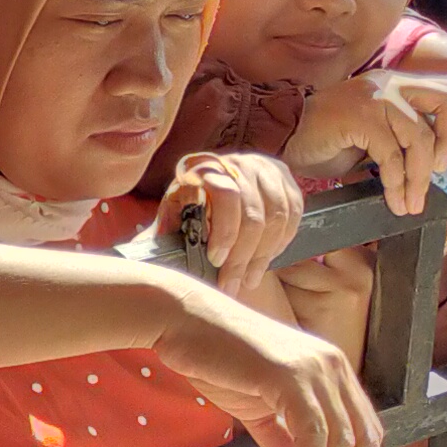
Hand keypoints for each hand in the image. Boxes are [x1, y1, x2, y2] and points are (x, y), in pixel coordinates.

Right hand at [147, 278, 384, 446]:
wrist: (182, 323)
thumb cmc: (217, 362)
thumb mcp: (260, 414)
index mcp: (333, 373)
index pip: (366, 434)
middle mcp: (334, 368)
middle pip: (364, 442)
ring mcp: (315, 370)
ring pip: (342, 443)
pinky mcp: (289, 376)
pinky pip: (312, 433)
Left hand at [156, 150, 302, 293]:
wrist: (208, 188)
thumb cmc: (184, 209)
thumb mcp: (169, 217)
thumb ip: (163, 234)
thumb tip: (152, 259)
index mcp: (202, 167)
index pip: (226, 195)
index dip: (225, 232)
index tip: (216, 261)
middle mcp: (235, 162)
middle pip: (253, 213)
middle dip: (244, 256)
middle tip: (233, 284)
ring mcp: (264, 167)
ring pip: (277, 216)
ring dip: (263, 255)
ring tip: (249, 279)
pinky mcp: (284, 178)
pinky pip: (293, 213)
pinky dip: (281, 240)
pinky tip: (266, 258)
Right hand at [281, 70, 446, 217]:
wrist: (281, 136)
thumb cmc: (324, 140)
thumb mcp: (373, 135)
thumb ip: (401, 138)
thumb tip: (433, 166)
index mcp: (396, 84)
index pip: (446, 93)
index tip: (444, 159)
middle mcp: (390, 83)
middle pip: (446, 102)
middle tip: (438, 173)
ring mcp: (376, 97)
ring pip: (419, 138)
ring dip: (419, 178)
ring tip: (411, 204)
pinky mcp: (361, 116)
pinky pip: (391, 154)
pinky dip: (395, 182)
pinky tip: (392, 200)